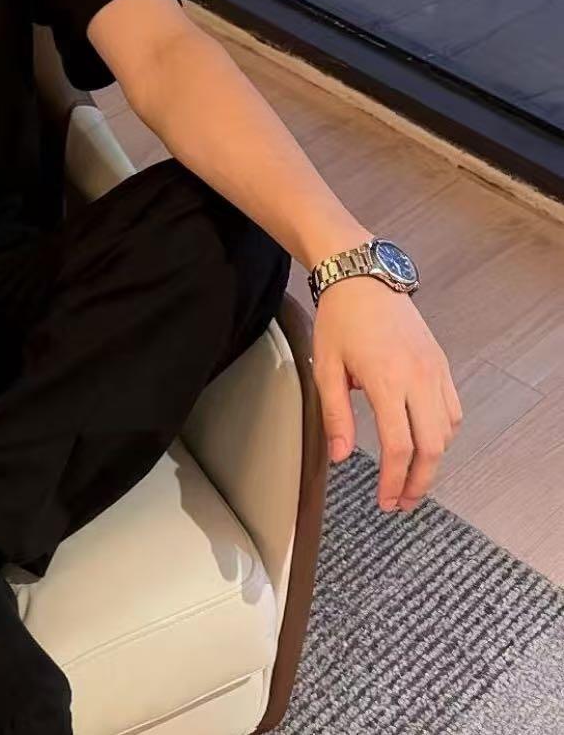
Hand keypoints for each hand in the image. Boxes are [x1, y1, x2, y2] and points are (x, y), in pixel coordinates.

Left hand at [312, 279, 462, 512]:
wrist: (363, 279)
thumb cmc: (340, 320)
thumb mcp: (326, 367)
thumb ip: (335, 415)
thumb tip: (340, 456)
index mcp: (387, 380)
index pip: (399, 446)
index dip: (394, 480)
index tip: (385, 500)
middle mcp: (418, 378)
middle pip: (432, 447)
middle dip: (419, 482)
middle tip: (403, 502)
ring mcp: (435, 371)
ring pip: (447, 432)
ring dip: (433, 461)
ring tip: (411, 478)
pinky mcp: (442, 365)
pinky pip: (453, 410)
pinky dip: (444, 434)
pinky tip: (426, 443)